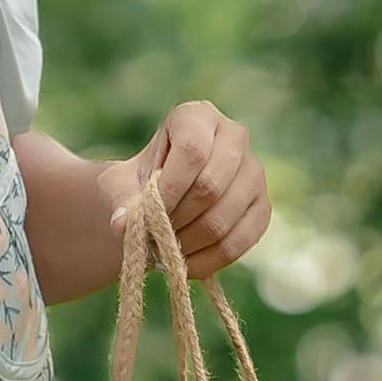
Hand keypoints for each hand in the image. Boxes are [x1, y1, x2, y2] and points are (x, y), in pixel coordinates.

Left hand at [117, 102, 269, 278]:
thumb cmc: (140, 182)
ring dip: (188, 243)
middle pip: (210, 186)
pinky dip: (209, 260)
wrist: (162, 198)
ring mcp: (254, 172)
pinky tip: (185, 265)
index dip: (169, 189)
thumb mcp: (119, 183)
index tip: (147, 215)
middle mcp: (235, 136)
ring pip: (224, 218)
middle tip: (154, 235)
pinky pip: (241, 241)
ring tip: (165, 250)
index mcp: (198, 115)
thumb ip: (119, 199)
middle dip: (176, 219)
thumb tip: (122, 224)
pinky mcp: (262, 207)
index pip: (192, 151)